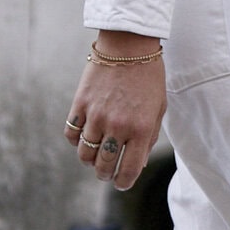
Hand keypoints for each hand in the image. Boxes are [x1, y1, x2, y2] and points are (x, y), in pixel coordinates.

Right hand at [62, 30, 167, 189]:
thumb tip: (138, 164)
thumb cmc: (148, 77)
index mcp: (141, 129)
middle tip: (106, 173)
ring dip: (89, 160)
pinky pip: (71, 134)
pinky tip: (84, 136)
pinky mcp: (80, 104)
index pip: (129, 170)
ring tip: (95, 156)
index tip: (121, 183)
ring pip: (84, 154)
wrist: (129, 46)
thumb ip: (149, 137)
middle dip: (105, 174)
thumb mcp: (158, 108)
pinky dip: (76, 140)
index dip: (123, 182)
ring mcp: (96, 116)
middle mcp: (118, 126)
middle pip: (103, 166)